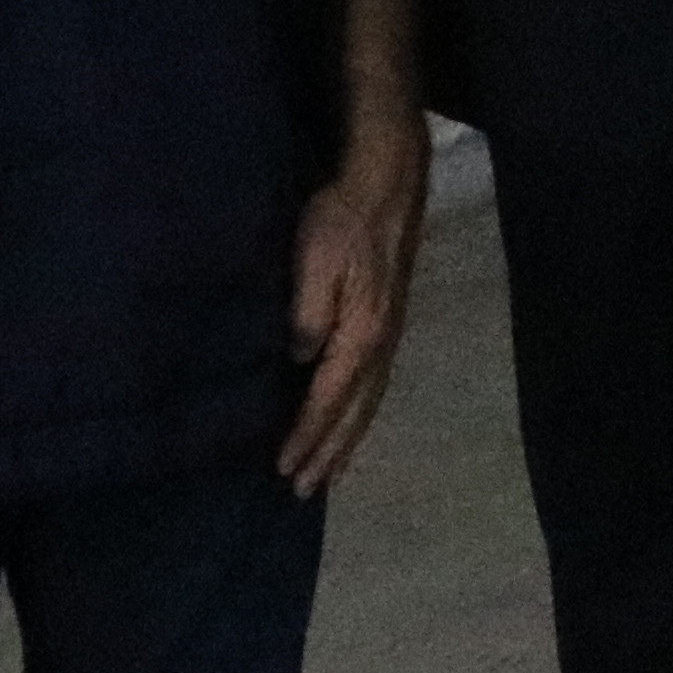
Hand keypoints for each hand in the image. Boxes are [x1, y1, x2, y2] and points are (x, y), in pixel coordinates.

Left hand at [277, 99, 428, 494]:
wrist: (386, 183)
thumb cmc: (341, 218)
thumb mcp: (315, 260)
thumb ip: (308, 313)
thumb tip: (298, 362)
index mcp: (361, 334)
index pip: (328, 399)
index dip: (306, 436)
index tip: (283, 467)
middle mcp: (380, 344)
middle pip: (355, 413)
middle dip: (330, 453)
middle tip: (304, 489)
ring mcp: (390, 335)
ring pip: (370, 402)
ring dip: (348, 440)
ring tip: (329, 470)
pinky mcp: (390, 322)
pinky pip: (375, 385)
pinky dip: (361, 413)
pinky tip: (351, 417)